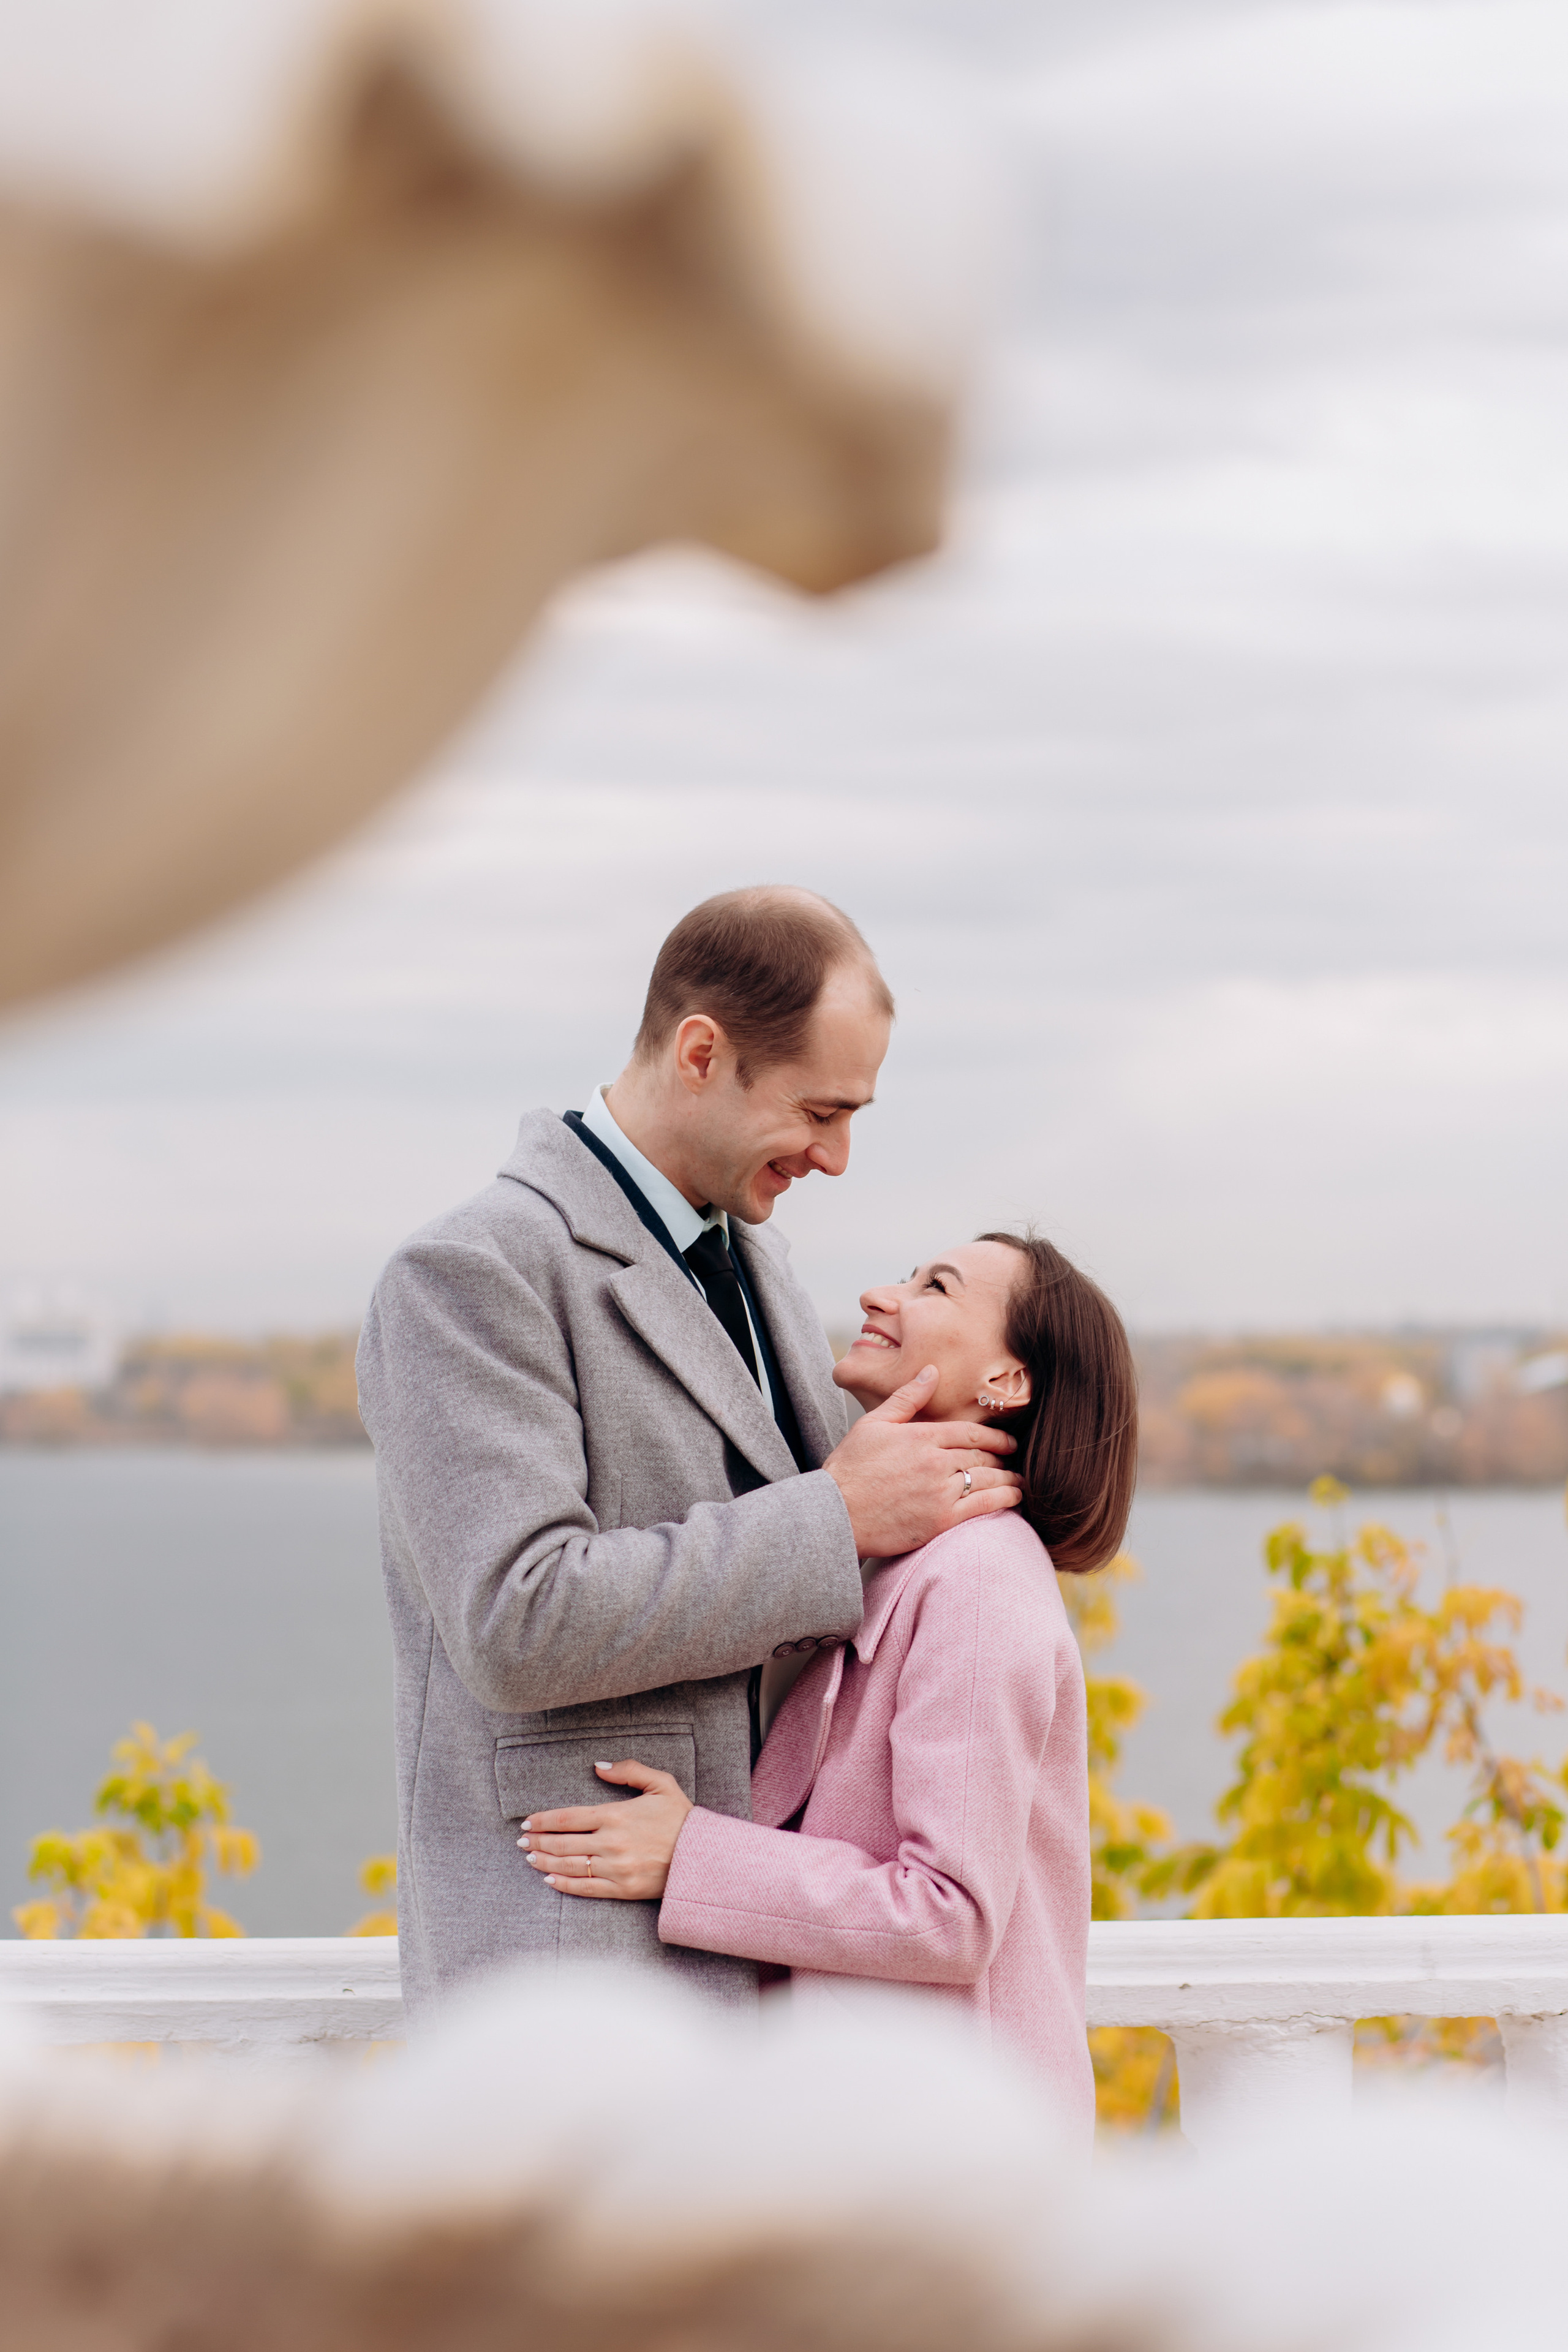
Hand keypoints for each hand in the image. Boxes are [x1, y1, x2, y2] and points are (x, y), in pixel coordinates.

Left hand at [518, 1759, 692, 1900]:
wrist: (703, 1857)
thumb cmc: (681, 1818)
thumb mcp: (661, 1784)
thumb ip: (628, 1771)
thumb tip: (598, 1767)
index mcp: (615, 1815)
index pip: (568, 1817)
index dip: (543, 1820)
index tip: (527, 1821)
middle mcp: (610, 1842)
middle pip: (562, 1842)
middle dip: (537, 1841)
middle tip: (521, 1841)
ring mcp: (614, 1868)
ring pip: (569, 1865)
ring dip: (545, 1861)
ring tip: (529, 1858)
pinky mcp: (621, 1889)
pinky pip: (585, 1887)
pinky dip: (564, 1884)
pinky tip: (549, 1879)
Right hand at [822, 1366, 1021, 1558]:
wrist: (834, 1513)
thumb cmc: (849, 1468)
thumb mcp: (872, 1423)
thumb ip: (906, 1397)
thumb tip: (931, 1371)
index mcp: (921, 1436)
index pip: (970, 1432)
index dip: (994, 1436)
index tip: (1008, 1441)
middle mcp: (935, 1462)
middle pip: (981, 1455)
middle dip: (1002, 1457)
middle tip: (1013, 1460)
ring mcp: (940, 1492)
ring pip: (986, 1479)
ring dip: (1008, 1478)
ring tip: (1019, 1480)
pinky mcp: (940, 1520)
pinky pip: (982, 1507)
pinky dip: (1004, 1500)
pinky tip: (1014, 1498)